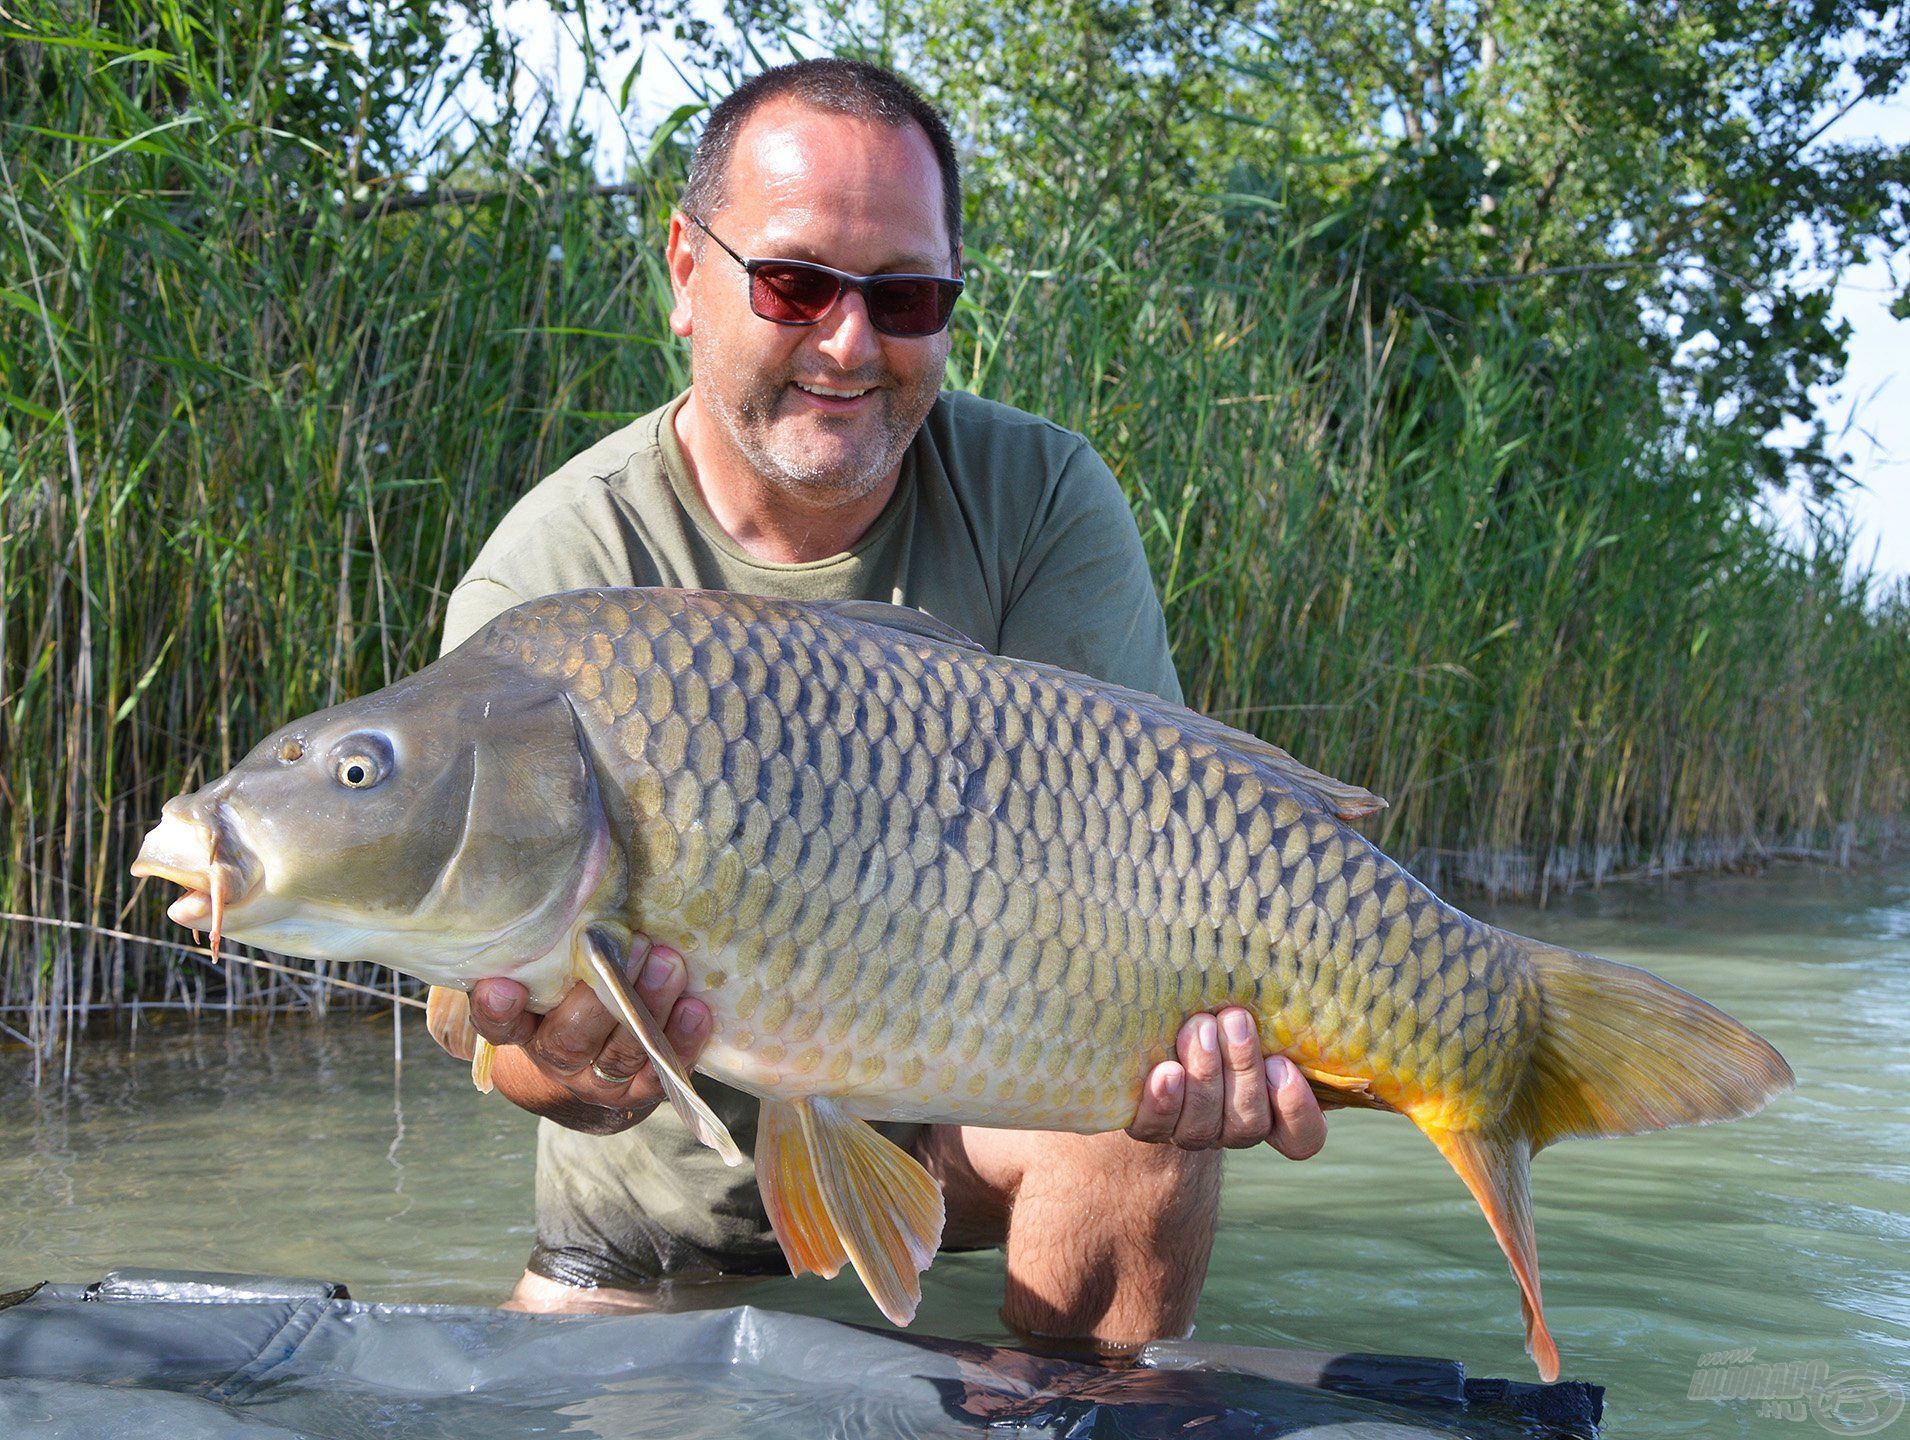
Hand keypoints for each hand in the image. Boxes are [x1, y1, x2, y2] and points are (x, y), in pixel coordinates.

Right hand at [467, 934, 712, 1132]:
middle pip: (569, 1039)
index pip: (500, 1025)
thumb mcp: (560, 963)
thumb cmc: (578, 984)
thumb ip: (561, 940)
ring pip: (619, 1054)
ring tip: (671, 965)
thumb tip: (584, 876)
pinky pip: (660, 1072)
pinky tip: (695, 1008)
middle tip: (636, 944)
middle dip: (603, 994)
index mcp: (525, 1026)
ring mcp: (598, 1079)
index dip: (497, 1009)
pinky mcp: (640, 1091)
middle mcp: (555, 1057)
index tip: (504, 984)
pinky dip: (681, 1039)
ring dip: (648, 1007)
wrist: (598, 1052)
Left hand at [1126, 1008, 1327, 1159]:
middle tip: (1234, 1019)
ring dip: (1204, 1072)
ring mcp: (1192, 1132)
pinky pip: (1158, 1125)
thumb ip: (1266, 1008)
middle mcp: (1234, 1128)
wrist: (1152, 1036)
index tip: (1281, 1063)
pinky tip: (1166, 1071)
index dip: (1296, 1109)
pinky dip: (1164, 1099)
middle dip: (1242, 1067)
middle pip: (1250, 1122)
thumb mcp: (1243, 1012)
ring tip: (1199, 1027)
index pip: (1303, 1137)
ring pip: (1206, 1123)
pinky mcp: (1150, 1127)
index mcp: (1272, 1109)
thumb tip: (1283, 959)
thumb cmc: (1216, 1013)